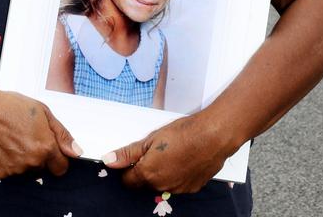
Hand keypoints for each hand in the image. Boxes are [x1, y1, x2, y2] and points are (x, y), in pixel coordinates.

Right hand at [0, 85, 80, 179]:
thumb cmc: (8, 107)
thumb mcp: (42, 112)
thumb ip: (61, 134)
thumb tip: (76, 151)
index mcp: (46, 147)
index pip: (62, 167)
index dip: (58, 158)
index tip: (51, 151)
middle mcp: (32, 162)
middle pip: (43, 168)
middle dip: (39, 158)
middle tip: (26, 139)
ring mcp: (15, 170)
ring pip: (27, 171)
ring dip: (23, 160)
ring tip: (12, 139)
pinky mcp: (0, 173)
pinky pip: (11, 172)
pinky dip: (8, 162)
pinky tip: (2, 146)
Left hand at [102, 113, 235, 193]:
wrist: (214, 135)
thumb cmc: (183, 133)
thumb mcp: (151, 139)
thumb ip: (128, 153)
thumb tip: (108, 160)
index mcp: (147, 174)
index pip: (127, 181)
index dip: (128, 169)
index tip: (134, 159)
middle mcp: (161, 186)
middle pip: (144, 183)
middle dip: (146, 171)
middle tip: (155, 152)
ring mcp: (177, 189)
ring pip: (162, 184)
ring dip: (162, 174)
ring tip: (173, 154)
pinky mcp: (192, 188)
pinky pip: (178, 185)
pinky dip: (178, 176)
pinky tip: (184, 160)